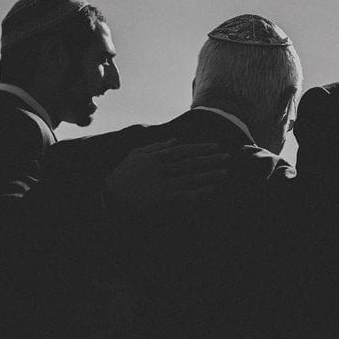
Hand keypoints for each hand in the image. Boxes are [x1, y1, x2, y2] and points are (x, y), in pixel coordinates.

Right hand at [104, 139, 230, 212]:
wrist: (111, 196)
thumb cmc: (123, 174)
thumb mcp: (137, 155)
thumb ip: (157, 146)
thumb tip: (175, 140)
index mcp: (157, 156)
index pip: (184, 150)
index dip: (202, 148)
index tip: (216, 146)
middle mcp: (162, 168)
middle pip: (192, 162)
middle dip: (211, 159)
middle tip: (228, 157)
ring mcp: (162, 183)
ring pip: (191, 177)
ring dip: (209, 175)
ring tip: (224, 172)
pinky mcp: (162, 198)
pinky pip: (184, 194)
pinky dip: (198, 191)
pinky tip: (210, 189)